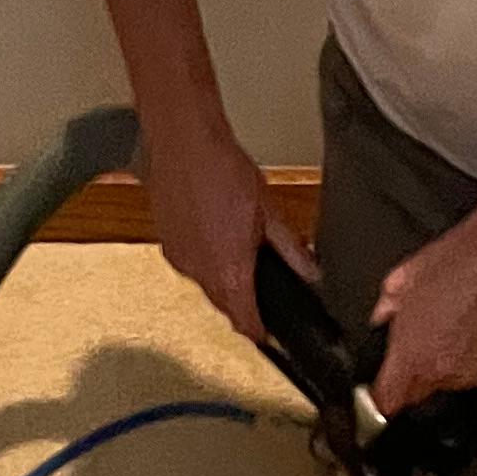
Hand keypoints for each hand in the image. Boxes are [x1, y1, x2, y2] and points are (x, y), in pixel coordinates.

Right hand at [139, 110, 316, 347]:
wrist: (183, 141)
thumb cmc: (222, 169)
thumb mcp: (269, 213)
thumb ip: (291, 250)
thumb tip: (310, 272)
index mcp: (230, 274)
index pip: (246, 324)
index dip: (260, 333)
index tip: (268, 334)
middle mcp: (201, 275)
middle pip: (225, 307)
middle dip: (241, 301)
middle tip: (256, 284)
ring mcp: (180, 262)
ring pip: (206, 286)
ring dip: (221, 278)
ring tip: (232, 246)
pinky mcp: (167, 246)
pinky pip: (189, 266)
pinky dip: (202, 259)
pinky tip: (211, 232)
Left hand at [370, 202, 476, 414]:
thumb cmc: (454, 264)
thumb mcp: (403, 279)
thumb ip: (385, 308)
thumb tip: (381, 318)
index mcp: (411, 358)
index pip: (386, 403)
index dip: (376, 402)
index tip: (375, 393)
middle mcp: (439, 374)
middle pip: (414, 396)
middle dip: (410, 377)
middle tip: (416, 343)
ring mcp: (466, 375)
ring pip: (442, 384)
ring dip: (439, 366)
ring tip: (445, 329)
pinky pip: (466, 374)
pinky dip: (462, 360)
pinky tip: (465, 331)